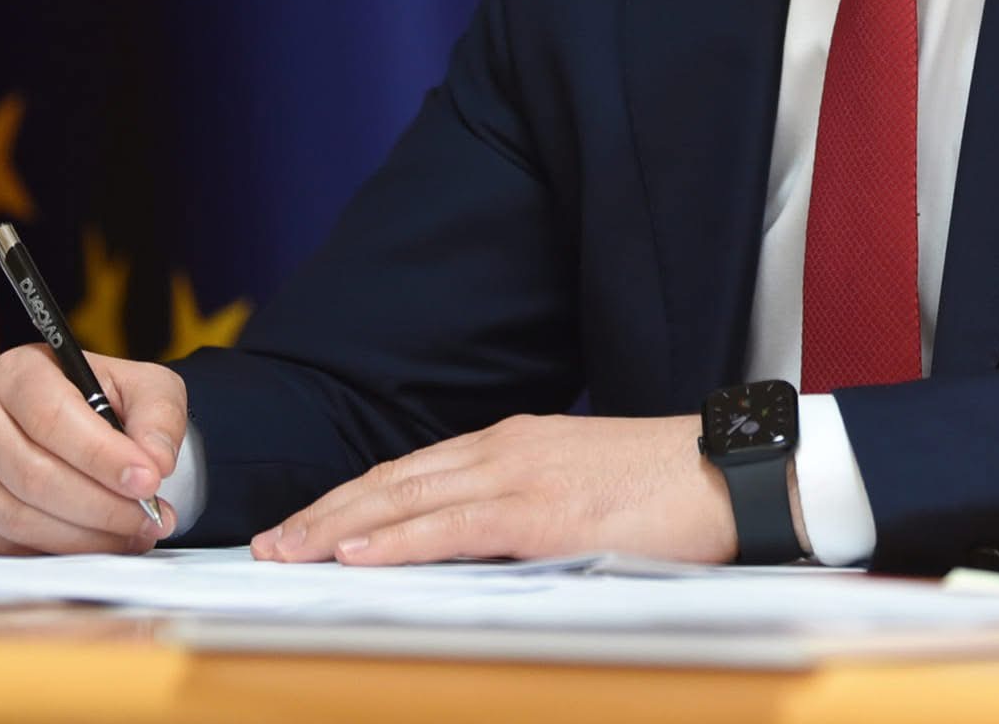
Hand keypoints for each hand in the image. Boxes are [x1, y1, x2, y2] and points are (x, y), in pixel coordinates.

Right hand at [0, 345, 182, 553]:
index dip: (102, 456)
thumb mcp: (145, 387)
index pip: (53, 418)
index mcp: (21, 373)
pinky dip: (55, 550)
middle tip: (150, 516)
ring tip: (134, 533)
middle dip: (101, 505)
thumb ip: (158, 416)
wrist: (81, 420)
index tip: (148, 481)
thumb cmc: (108, 398)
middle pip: (34, 475)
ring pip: (17, 517)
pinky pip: (3, 543)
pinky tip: (98, 543)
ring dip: (83, 535)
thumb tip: (156, 462)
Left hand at [253, 413, 801, 566]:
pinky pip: (454, 527)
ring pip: (410, 499)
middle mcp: (509, 450)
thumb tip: (482, 549)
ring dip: (341, 526)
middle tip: (268, 543)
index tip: (306, 524)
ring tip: (288, 550)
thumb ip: (527, 509)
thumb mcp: (582, 488)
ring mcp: (524, 476)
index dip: (354, 497)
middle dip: (327, 511)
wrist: (731, 469)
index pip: (415, 471)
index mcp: (518, 444)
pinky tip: (358, 553)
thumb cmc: (667, 486)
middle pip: (397, 479)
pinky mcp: (544, 513)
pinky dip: (398, 539)